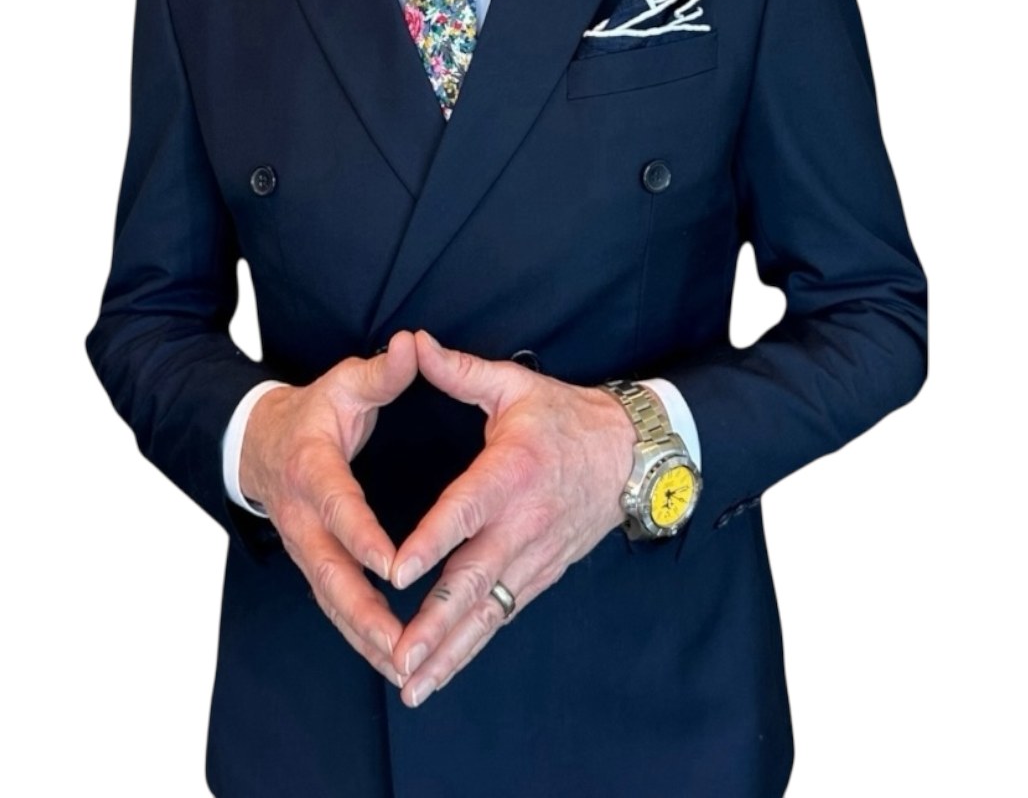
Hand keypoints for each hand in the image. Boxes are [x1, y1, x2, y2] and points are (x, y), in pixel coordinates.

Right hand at [238, 330, 418, 686]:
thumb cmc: (313, 412)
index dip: (363, 538)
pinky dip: (358, 637)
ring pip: (331, 601)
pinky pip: (334, 606)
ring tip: (404, 668)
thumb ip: (381, 372)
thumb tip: (414, 343)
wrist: (259, 443)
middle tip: (401, 644)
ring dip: (364, 638)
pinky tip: (391, 663)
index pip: (338, 508)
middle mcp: (303, 516)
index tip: (394, 566)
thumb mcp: (343, 383)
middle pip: (330, 574)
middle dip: (364, 614)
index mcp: (312, 469)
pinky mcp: (312, 564)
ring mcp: (304, 547)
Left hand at [387, 330, 635, 707]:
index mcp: (510, 472)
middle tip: (399, 656)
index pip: (464, 511)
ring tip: (411, 684)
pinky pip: (500, 616)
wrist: (631, 455)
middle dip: (433, 624)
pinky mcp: (539, 575)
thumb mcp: (513, 384)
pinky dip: (471, 646)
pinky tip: (441, 671)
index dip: (431, 541)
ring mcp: (533, 557)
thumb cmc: (564, 416)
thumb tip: (411, 343)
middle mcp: (522, 524)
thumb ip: (459, 371)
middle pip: (472, 581)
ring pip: (485, 612)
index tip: (395, 571)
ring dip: (449, 651)